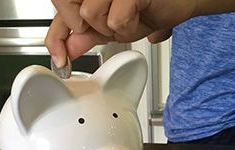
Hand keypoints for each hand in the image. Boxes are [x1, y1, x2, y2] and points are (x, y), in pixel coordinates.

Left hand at [45, 0, 196, 66]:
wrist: (178, 1)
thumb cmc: (149, 7)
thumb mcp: (111, 27)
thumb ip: (86, 36)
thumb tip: (68, 49)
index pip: (60, 12)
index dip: (56, 39)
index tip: (60, 60)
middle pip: (68, 9)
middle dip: (86, 26)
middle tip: (108, 25)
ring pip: (90, 15)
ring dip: (112, 28)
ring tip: (129, 18)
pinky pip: (115, 20)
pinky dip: (128, 27)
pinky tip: (139, 15)